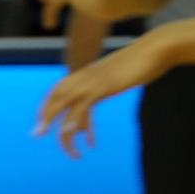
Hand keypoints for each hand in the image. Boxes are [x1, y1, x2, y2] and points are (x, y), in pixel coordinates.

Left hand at [34, 36, 165, 156]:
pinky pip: (83, 104)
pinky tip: (70, 132)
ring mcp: (93, 80)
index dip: (48, 104)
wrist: (157, 47)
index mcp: (87, 72)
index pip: (58, 89)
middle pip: (56, 97)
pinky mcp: (104, 85)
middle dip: (45, 116)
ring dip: (61, 126)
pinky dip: (75, 120)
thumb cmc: (142, 60)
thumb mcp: (120, 72)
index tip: (41, 120)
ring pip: (66, 104)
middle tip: (37, 134)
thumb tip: (106, 89)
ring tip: (64, 146)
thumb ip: (109, 81)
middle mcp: (85, 75)